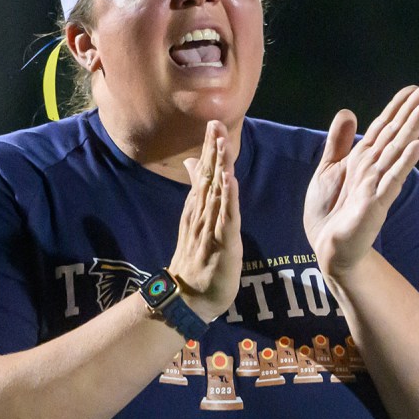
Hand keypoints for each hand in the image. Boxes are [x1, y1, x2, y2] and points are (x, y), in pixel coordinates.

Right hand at [170, 120, 241, 318]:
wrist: (188, 296)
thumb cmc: (196, 259)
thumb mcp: (196, 221)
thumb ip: (196, 193)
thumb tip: (191, 165)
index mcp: (198, 207)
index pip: (204, 172)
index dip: (209, 148)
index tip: (213, 123)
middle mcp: (201, 213)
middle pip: (208, 176)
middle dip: (213, 149)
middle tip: (215, 123)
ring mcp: (210, 227)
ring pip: (216, 192)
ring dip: (220, 167)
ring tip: (223, 143)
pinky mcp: (221, 242)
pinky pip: (225, 217)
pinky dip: (228, 198)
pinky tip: (230, 181)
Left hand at [307, 85, 418, 277]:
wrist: (328, 246)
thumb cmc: (330, 211)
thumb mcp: (328, 169)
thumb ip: (338, 142)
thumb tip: (349, 111)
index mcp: (363, 158)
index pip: (384, 126)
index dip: (399, 106)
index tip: (416, 88)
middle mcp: (375, 167)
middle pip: (395, 132)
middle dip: (412, 110)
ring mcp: (378, 184)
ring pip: (398, 149)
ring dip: (413, 127)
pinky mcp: (376, 203)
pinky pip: (393, 178)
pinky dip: (406, 160)